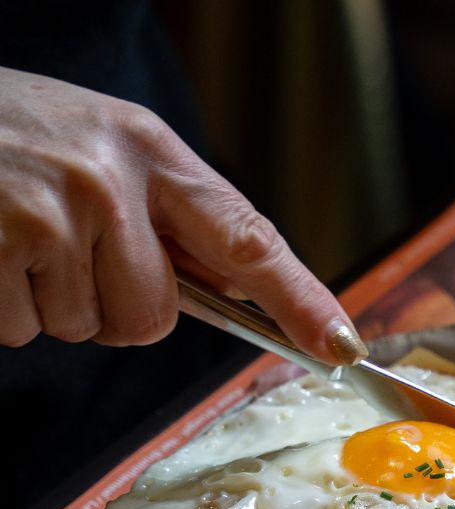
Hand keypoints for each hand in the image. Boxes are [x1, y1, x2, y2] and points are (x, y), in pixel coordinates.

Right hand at [0, 67, 364, 361]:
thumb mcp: (107, 149)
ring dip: (55, 304)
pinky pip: (26, 330)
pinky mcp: (1, 243)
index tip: (340, 346)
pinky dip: (6, 307)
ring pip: (89, 329)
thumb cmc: (20, 135)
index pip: (247, 238)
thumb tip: (244, 294)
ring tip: (21, 237)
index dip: (300, 300)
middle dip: (115, 307)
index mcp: (154, 152)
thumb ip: (172, 216)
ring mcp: (53, 211)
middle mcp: (111, 179)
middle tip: (68, 250)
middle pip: (154, 318)